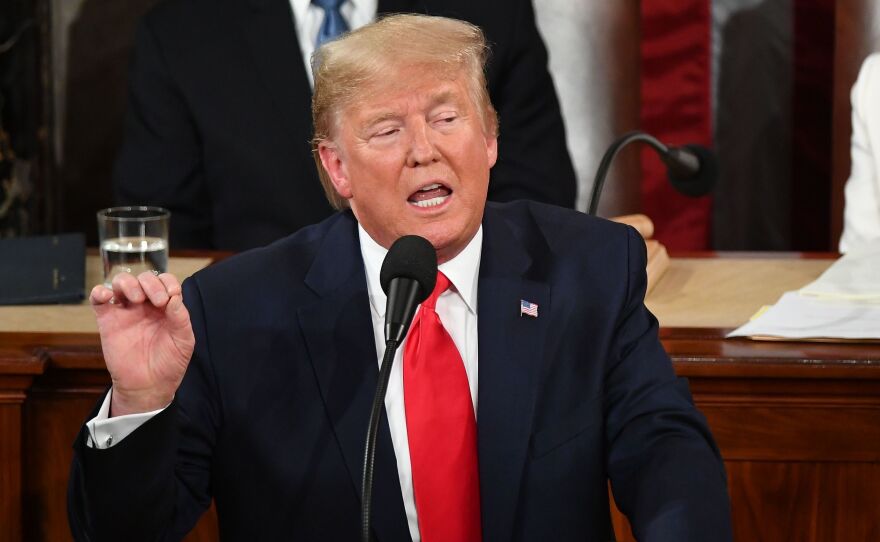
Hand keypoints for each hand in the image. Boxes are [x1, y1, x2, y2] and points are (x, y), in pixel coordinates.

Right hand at [90, 271, 195, 416]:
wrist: (149, 386)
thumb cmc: (169, 363)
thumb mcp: (184, 341)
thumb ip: (181, 318)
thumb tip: (174, 297)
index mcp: (166, 307)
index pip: (165, 282)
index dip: (168, 283)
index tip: (172, 296)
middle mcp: (146, 305)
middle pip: (144, 279)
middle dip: (151, 283)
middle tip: (158, 301)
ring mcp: (126, 311)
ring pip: (121, 282)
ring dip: (128, 283)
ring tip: (137, 299)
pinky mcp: (108, 321)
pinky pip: (98, 299)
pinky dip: (99, 292)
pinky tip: (107, 296)